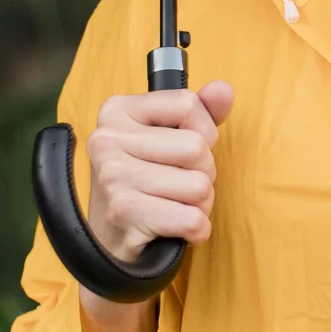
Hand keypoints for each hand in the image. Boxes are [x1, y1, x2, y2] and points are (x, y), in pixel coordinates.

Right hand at [84, 79, 235, 262]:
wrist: (111, 241)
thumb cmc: (146, 182)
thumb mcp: (168, 137)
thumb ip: (200, 111)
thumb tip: (223, 90)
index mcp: (116, 110)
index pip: (187, 103)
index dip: (202, 131)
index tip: (181, 150)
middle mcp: (107, 140)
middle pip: (197, 147)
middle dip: (203, 172)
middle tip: (177, 186)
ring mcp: (112, 177)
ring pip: (200, 185)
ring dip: (200, 203)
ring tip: (173, 206)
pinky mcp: (124, 213)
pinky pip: (192, 219)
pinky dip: (196, 229)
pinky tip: (173, 229)